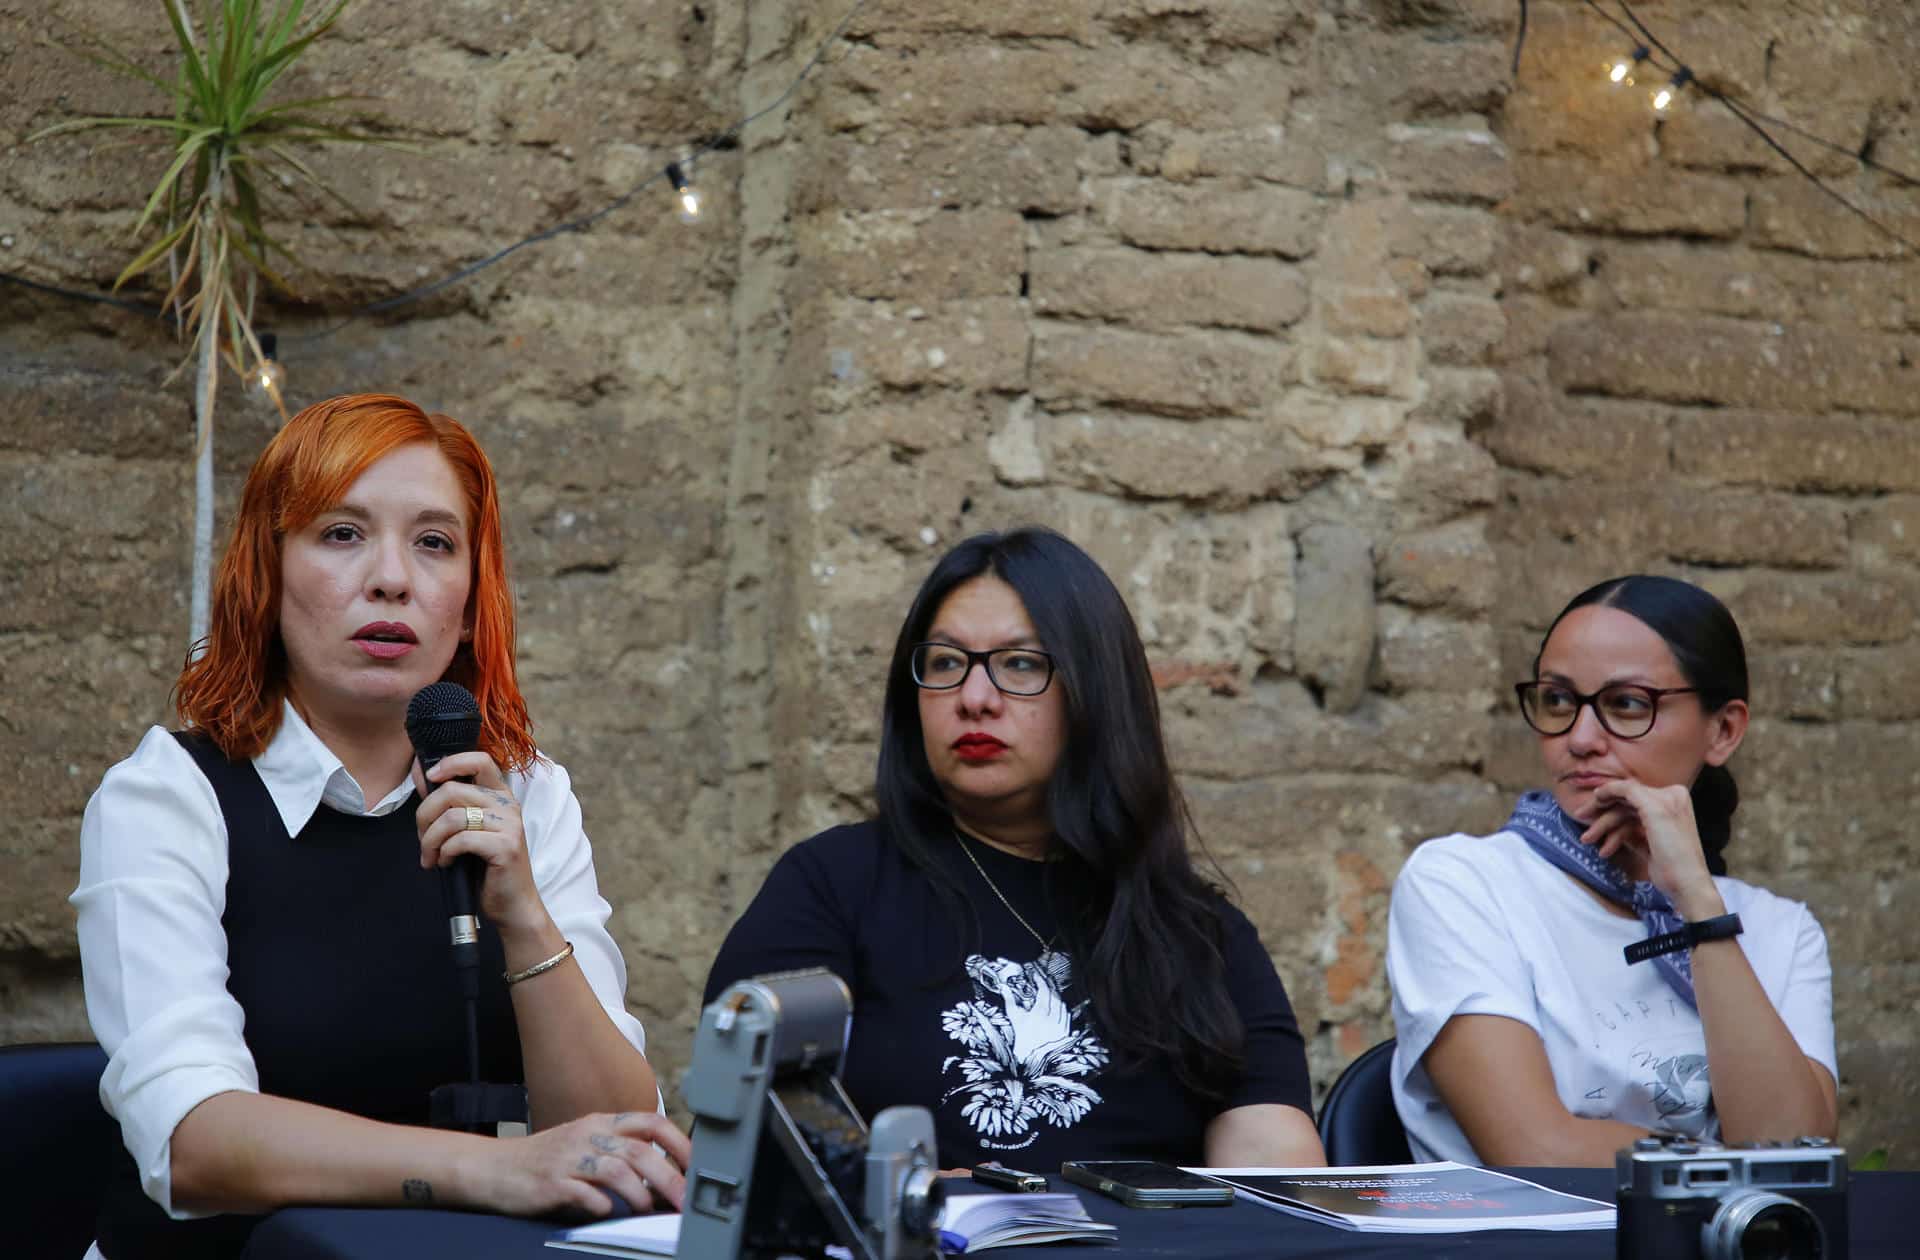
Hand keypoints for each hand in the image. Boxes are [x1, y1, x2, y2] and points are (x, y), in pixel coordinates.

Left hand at [414, 752, 543, 934]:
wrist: (513, 905)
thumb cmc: (487, 869)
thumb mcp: (467, 830)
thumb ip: (449, 804)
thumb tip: (422, 775)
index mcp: (500, 796)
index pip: (479, 760)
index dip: (450, 763)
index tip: (430, 778)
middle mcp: (508, 805)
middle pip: (451, 790)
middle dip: (424, 816)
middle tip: (423, 840)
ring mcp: (509, 825)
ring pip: (452, 816)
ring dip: (431, 840)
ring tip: (432, 856)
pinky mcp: (506, 846)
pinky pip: (461, 840)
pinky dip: (445, 853)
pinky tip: (447, 863)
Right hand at [478, 1110, 691, 1217]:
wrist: (493, 1168)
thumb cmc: (545, 1159)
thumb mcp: (586, 1144)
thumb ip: (620, 1152)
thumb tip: (664, 1175)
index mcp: (601, 1124)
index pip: (651, 1123)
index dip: (679, 1142)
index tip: (697, 1165)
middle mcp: (588, 1135)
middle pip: (640, 1150)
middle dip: (669, 1177)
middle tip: (683, 1200)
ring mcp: (570, 1158)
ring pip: (618, 1170)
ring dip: (640, 1193)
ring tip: (649, 1209)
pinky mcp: (552, 1183)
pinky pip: (585, 1193)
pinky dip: (602, 1204)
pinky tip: (609, 1212)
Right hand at [1583, 779, 1725, 917]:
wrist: (1685, 884)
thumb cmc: (1675, 848)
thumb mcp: (1655, 810)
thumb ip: (1632, 791)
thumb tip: (1609, 787)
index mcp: (1670, 795)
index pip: (1632, 789)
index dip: (1610, 793)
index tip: (1591, 799)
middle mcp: (1664, 806)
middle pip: (1625, 805)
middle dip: (1603, 815)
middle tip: (1581, 817)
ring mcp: (1656, 825)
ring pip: (1622, 821)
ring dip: (1605, 830)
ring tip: (1588, 840)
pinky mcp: (1649, 841)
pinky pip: (1626, 835)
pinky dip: (1614, 841)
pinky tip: (1605, 850)